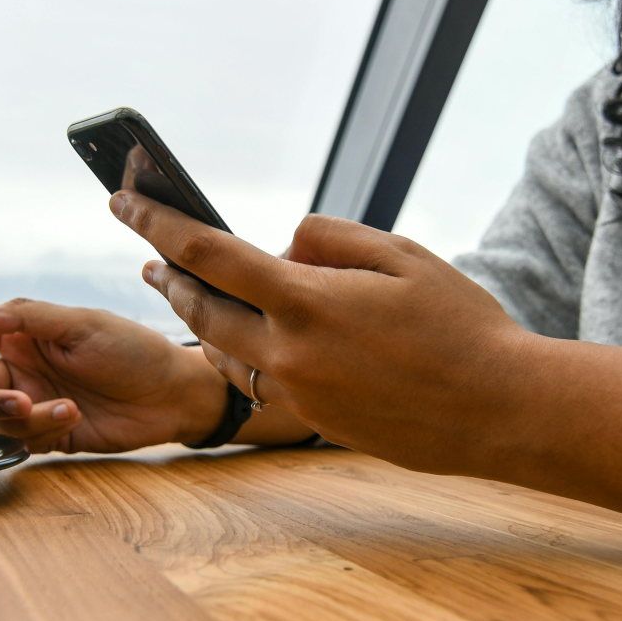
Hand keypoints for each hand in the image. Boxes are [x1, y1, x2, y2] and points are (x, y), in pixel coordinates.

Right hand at [0, 299, 228, 453]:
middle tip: (19, 403)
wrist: (173, 396)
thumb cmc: (134, 350)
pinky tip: (74, 417)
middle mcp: (24, 371)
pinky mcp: (51, 436)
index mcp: (24, 337)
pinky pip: (23, 442)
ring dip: (27, 419)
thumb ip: (23, 317)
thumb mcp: (80, 324)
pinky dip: (43, 432)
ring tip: (68, 408)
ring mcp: (36, 405)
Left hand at [109, 189, 522, 473]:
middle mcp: (289, 353)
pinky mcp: (313, 420)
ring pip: (223, 354)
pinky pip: (257, 382)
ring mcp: (298, 394)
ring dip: (200, 321)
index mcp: (307, 302)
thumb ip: (331, 239)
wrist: (499, 411)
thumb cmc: (461, 326)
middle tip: (150, 258)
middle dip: (169, 279)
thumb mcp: (402, 256)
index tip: (122, 200)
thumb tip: (284, 245)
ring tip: (189, 294)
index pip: (208, 253)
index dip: (157, 222)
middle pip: (200, 311)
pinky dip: (240, 354)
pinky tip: (244, 340)